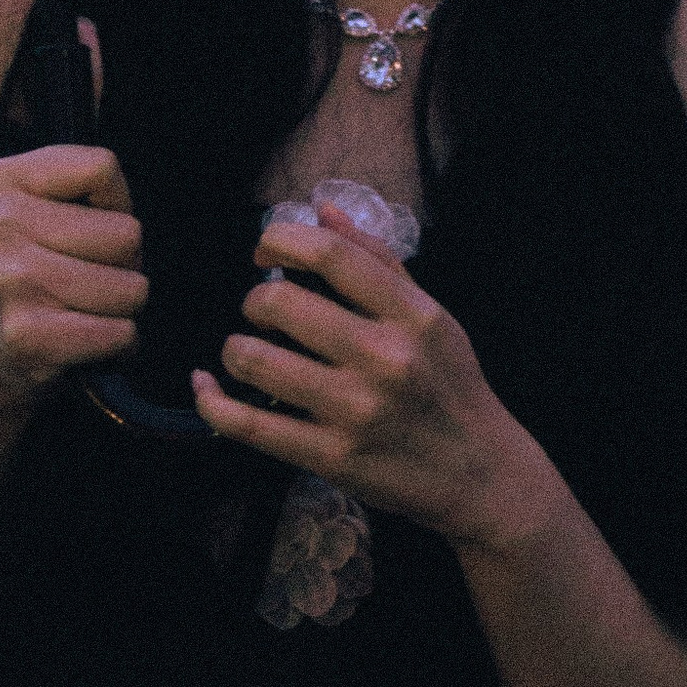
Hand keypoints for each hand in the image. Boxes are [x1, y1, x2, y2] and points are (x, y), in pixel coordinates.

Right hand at [0, 144, 146, 408]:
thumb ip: (95, 186)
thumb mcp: (54, 203)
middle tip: (85, 276)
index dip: (114, 202)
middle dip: (124, 261)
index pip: (102, 168)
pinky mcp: (26, 335)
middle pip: (127, 234)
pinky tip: (85, 339)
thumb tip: (129, 235)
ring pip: (132, 288)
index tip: (84, 225)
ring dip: (123, 305)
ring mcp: (8, 281)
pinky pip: (122, 333)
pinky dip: (119, 343)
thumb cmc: (44, 264)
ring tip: (84, 306)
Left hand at [193, 213, 556, 553]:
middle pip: (282, 303)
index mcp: (412, 316)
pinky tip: (206, 385)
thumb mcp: (433, 318)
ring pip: (256, 361)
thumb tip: (322, 210)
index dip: (281, 240)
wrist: (480, 475)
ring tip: (246, 351)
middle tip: (262, 311)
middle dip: (255, 300)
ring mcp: (355, 411)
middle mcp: (384, 359)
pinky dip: (213, 401)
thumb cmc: (452, 387)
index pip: (332, 256)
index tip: (265, 250)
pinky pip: (249, 425)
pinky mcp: (331, 457)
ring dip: (236, 348)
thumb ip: (379, 262)